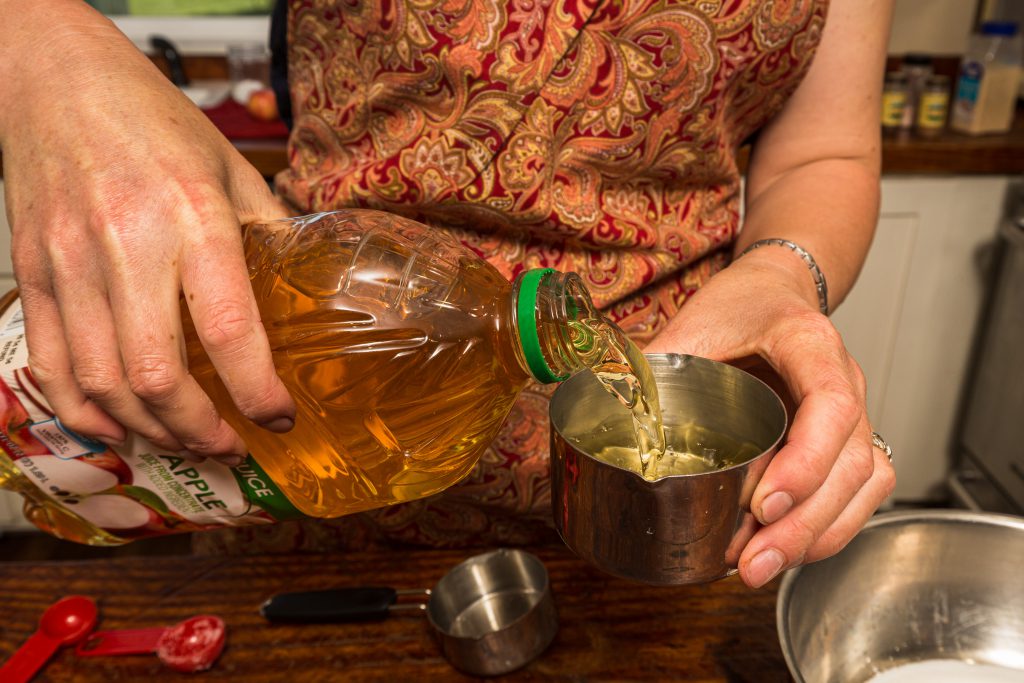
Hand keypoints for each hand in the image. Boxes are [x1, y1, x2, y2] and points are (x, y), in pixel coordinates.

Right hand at [0, 5, 295, 463]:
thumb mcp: (230, 166)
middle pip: (158, 377)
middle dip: (201, 431)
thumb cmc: (151, 118)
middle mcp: (127, 248)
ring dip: (149, 432)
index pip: (228, 330)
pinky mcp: (34, 275)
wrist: (53, 78)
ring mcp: (70, 266)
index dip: (256, 390)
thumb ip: (266, 230)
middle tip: (232, 447)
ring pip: (104, 385)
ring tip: (186, 443)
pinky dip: (85, 411)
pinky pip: (52, 366)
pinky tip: (119, 426)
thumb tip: (306, 286)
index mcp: (192, 218)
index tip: (278, 417)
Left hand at [644, 252, 895, 587]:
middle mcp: (846, 378)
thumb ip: (651, 369)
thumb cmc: (737, 306)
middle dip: (802, 525)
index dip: (805, 461)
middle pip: (850, 462)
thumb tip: (603, 415)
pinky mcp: (850, 439)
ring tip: (761, 566)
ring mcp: (855, 411)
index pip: (831, 405)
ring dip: (816, 537)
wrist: (773, 292)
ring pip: (863, 484)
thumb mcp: (690, 326)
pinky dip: (831, 529)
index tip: (764, 503)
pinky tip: (788, 551)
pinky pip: (863, 491)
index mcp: (809, 342)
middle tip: (751, 561)